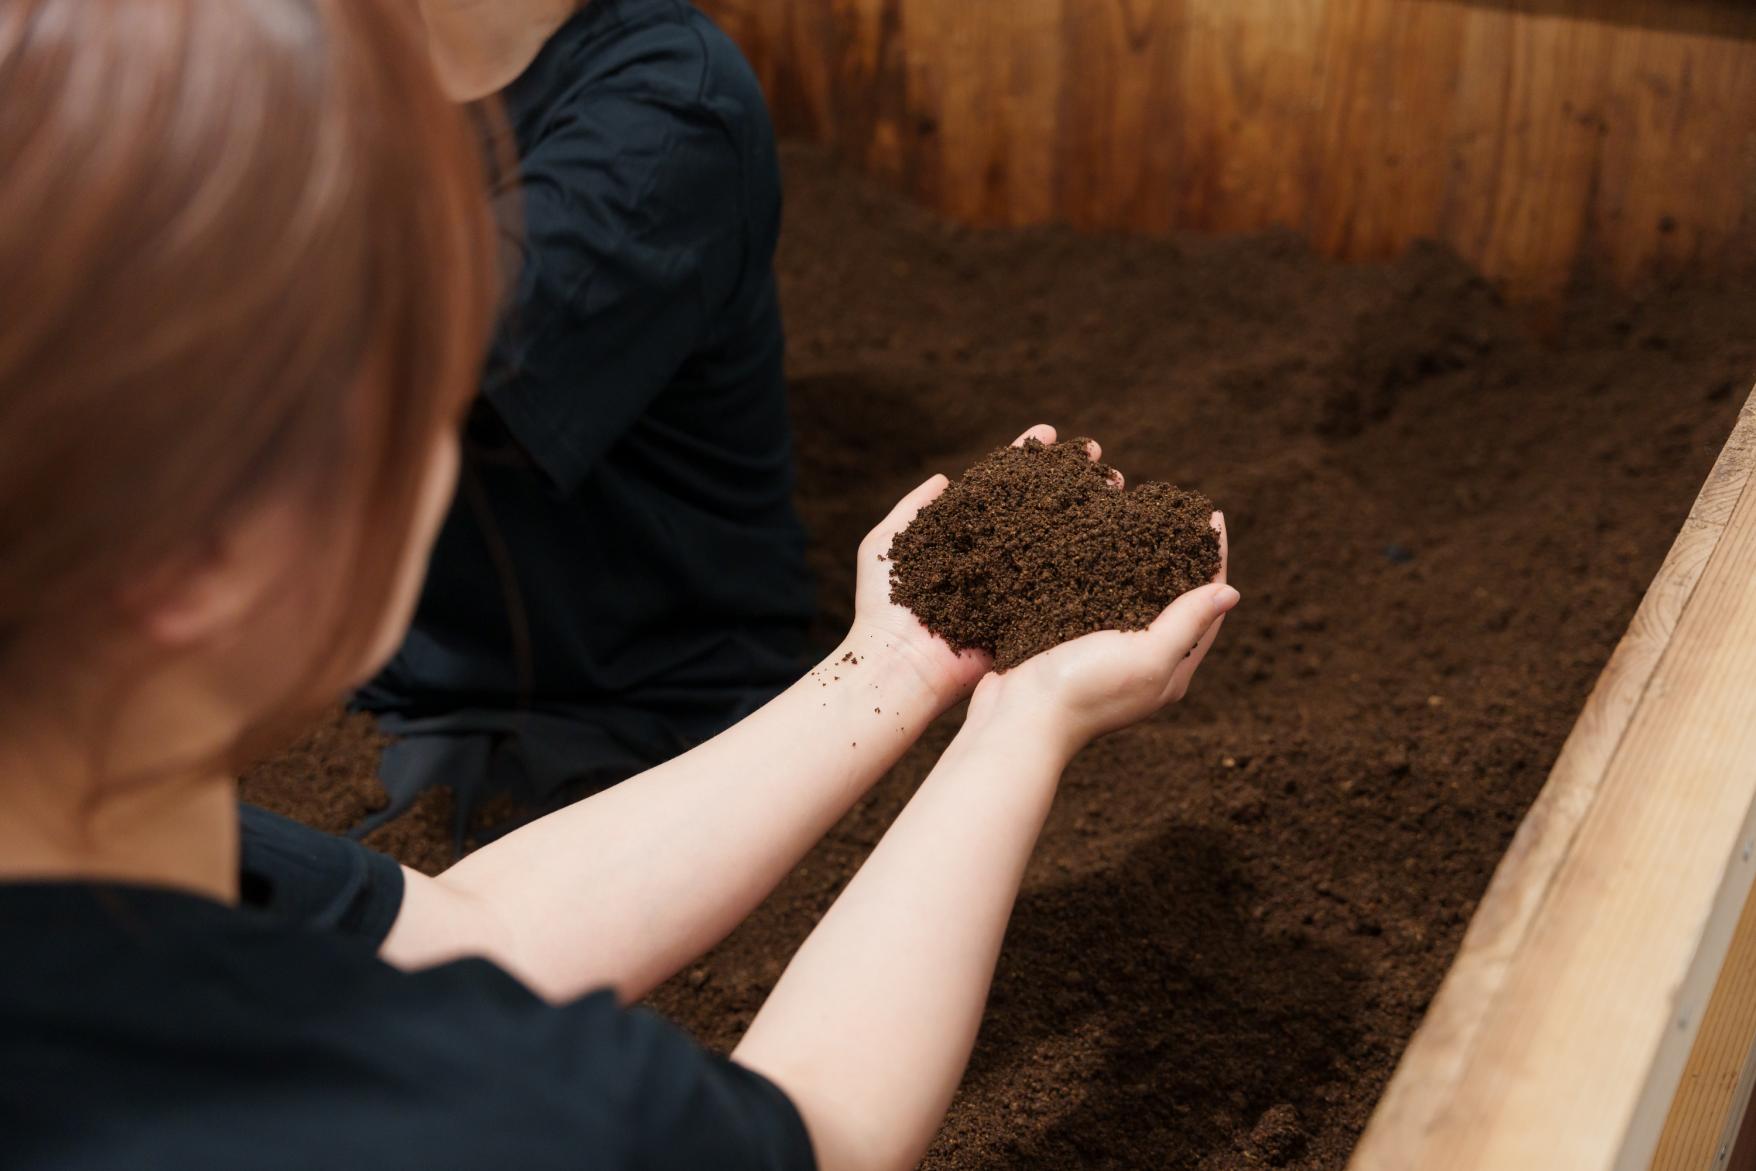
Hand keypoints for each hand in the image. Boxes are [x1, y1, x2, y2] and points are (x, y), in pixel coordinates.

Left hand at [851, 424, 1091, 709]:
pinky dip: (1094, 562)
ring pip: (1063, 540)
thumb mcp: (886, 546)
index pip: (1002, 488)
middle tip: (1099, 456)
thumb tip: (944, 478)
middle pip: (1042, 508)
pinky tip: (1119, 536)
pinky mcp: (1033, 616)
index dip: (1027, 460)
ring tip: (1118, 482)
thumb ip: (913, 508)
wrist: (900, 667)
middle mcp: (999, 557)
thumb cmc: (884, 608)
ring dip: (1092, 510)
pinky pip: (1067, 586)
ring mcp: (1019, 585)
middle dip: (1071, 479)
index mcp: (967, 537)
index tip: (1051, 434)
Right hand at [965, 512, 1234, 757]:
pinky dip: (1103, 576)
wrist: (1015, 720)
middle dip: (1180, 559)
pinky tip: (1094, 551)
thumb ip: (1187, 624)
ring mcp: (1106, 657)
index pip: (1206, 609)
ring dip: (1141, 564)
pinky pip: (1097, 604)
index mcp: (1171, 671)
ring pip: (1134, 600)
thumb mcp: (1146, 656)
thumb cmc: (1083, 690)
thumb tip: (1231, 593)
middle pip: (1174, 603)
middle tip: (1179, 516)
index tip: (1212, 518)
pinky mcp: (1071, 647)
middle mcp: (1143, 665)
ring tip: (1140, 524)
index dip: (1214, 562)